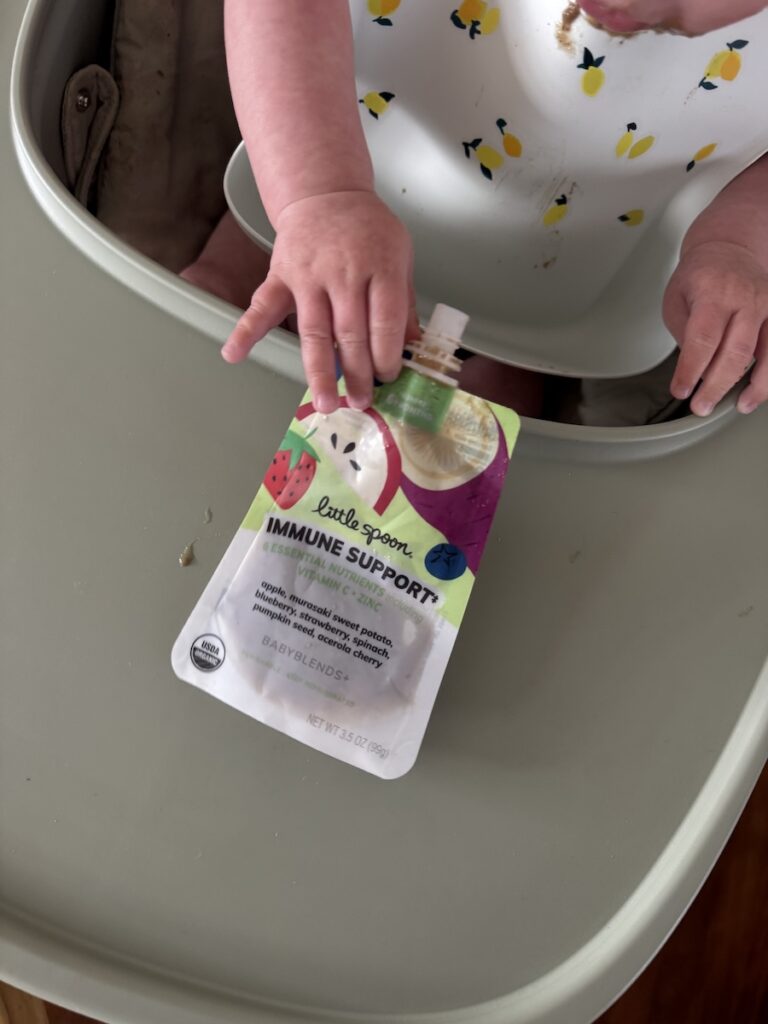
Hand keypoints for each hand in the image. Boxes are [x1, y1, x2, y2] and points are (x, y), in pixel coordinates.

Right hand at [221, 190, 418, 411]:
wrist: (324, 194)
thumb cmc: (366, 230)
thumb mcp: (400, 256)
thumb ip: (403, 303)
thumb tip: (411, 348)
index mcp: (380, 266)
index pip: (385, 321)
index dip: (387, 355)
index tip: (388, 377)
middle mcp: (344, 272)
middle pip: (351, 332)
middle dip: (357, 373)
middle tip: (361, 402)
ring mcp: (309, 275)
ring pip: (315, 331)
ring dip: (320, 371)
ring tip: (326, 403)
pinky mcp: (281, 276)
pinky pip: (262, 306)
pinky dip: (246, 330)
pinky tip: (234, 354)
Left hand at [663, 241, 767, 415]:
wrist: (730, 249)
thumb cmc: (700, 277)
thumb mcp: (676, 300)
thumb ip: (685, 335)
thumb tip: (696, 370)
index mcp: (713, 292)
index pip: (703, 339)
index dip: (691, 370)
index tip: (681, 390)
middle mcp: (746, 298)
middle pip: (735, 352)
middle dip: (717, 386)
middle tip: (701, 407)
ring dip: (756, 385)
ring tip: (741, 405)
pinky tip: (759, 389)